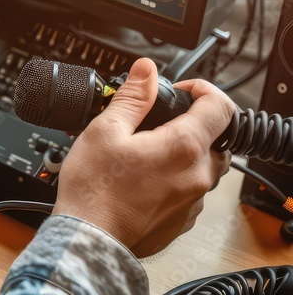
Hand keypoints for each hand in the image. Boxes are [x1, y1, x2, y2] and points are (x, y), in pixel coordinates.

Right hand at [51, 58, 231, 256]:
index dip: (200, 89)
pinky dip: (172, 178)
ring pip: (201, 164)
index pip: (221, 105)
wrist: (89, 239)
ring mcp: (193, 201)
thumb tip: (147, 70)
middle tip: (152, 124)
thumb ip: (133, 97)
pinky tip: (140, 180)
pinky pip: (188, 189)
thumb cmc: (94, 189)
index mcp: (184, 147)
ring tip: (141, 154)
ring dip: (180, 151)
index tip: (178, 92)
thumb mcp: (105, 130)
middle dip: (188, 122)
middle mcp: (198, 175)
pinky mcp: (183, 219)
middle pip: (214, 135)